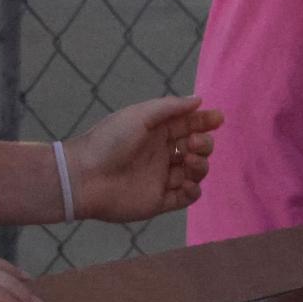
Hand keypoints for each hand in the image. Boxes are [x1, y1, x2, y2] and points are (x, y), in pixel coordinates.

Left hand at [65, 95, 222, 221]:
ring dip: (201, 166)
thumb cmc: (109, 141)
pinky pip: (187, 197)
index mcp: (157, 132)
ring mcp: (161, 178)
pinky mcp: (159, 201)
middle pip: (197, 148)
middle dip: (204, 144)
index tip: (218, 118)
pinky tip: (188, 182)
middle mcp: (162, 154)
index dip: (205, 121)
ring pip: (195, 172)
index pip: (189, 125)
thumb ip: (171, 108)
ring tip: (189, 161)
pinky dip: (194, 190)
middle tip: (193, 144)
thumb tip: (199, 100)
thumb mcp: (140, 116)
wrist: (84, 177)